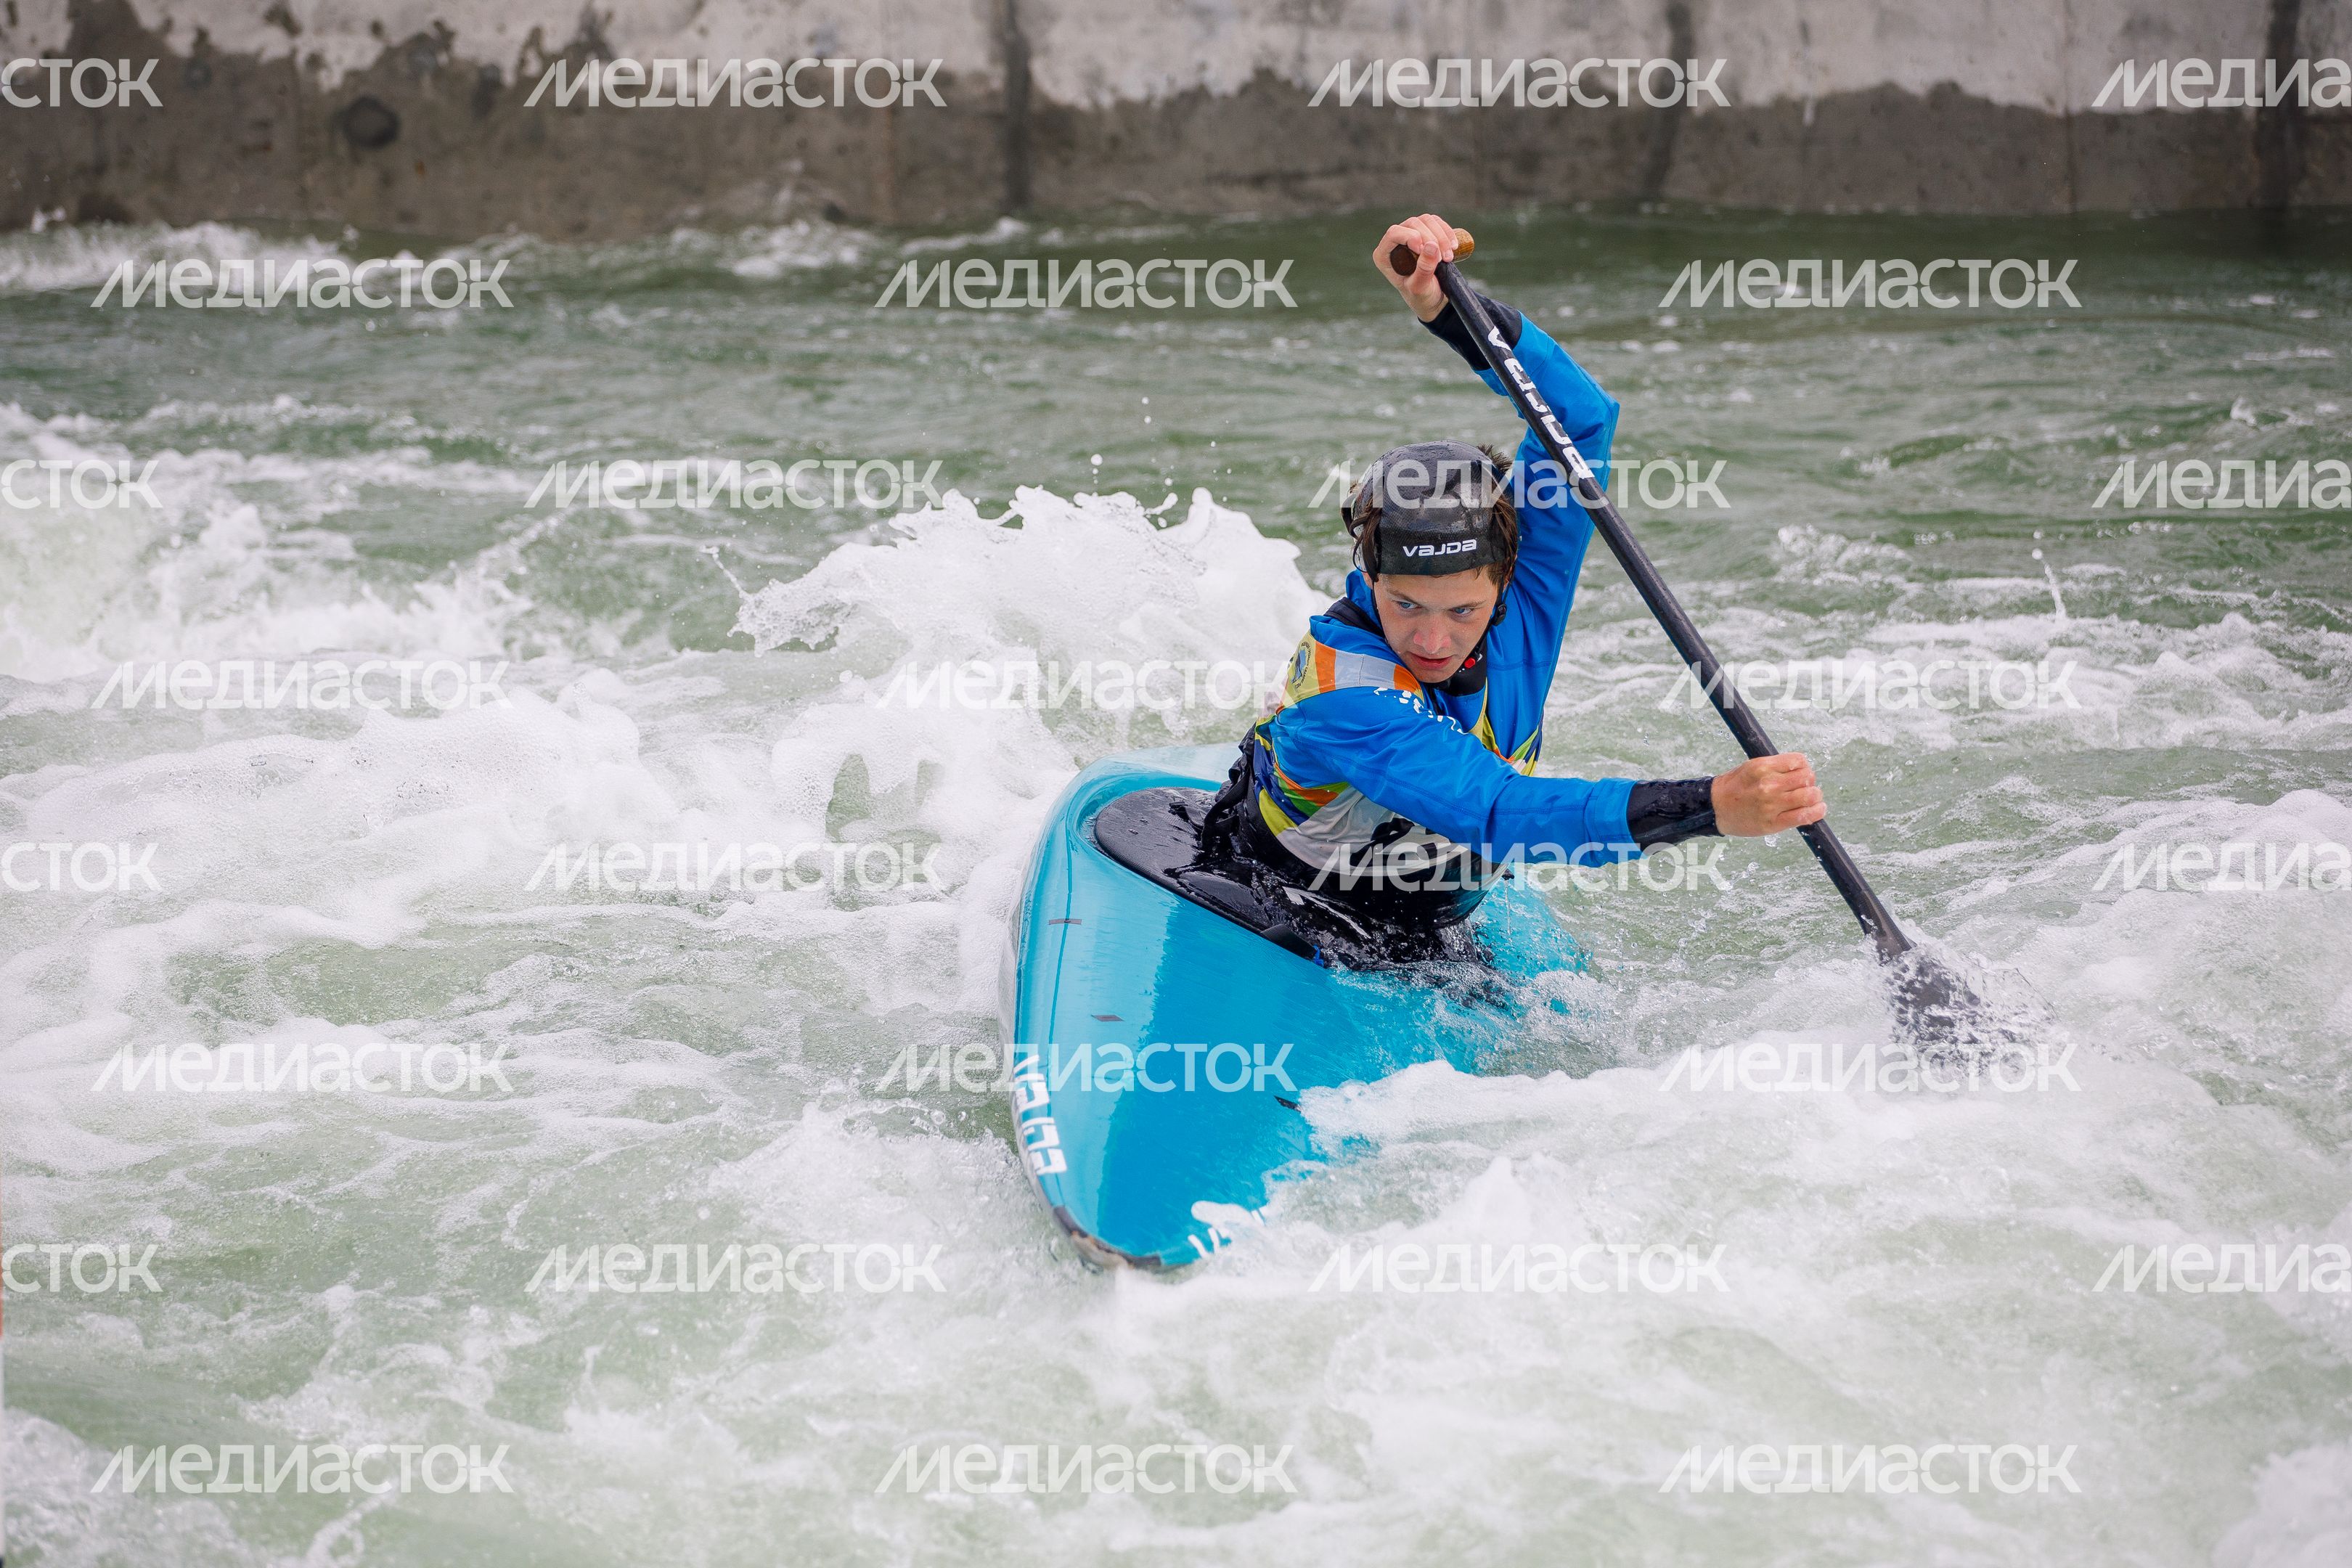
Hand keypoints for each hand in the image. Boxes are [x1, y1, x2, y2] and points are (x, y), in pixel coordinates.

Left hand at [1374, 213, 1458, 322]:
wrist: (1432, 297)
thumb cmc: (1420, 296)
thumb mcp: (1420, 288)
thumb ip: (1423, 269)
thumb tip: (1431, 245)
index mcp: (1384, 255)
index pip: (1394, 233)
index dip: (1411, 237)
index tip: (1425, 252)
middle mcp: (1395, 242)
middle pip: (1413, 224)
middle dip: (1432, 239)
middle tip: (1443, 259)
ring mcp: (1410, 234)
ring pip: (1426, 220)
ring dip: (1442, 236)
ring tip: (1449, 257)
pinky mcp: (1425, 232)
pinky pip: (1436, 222)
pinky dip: (1447, 232)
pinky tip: (1454, 247)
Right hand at [1711, 753, 1826, 836]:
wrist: (1715, 808)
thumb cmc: (1735, 786)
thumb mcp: (1752, 767)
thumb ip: (1776, 767)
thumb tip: (1804, 770)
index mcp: (1762, 767)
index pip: (1799, 761)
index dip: (1804, 766)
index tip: (1800, 772)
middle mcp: (1768, 785)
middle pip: (1808, 778)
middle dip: (1810, 781)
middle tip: (1805, 786)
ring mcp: (1771, 805)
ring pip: (1810, 796)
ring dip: (1816, 796)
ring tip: (1812, 798)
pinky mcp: (1773, 823)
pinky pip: (1804, 816)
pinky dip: (1817, 812)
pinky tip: (1818, 809)